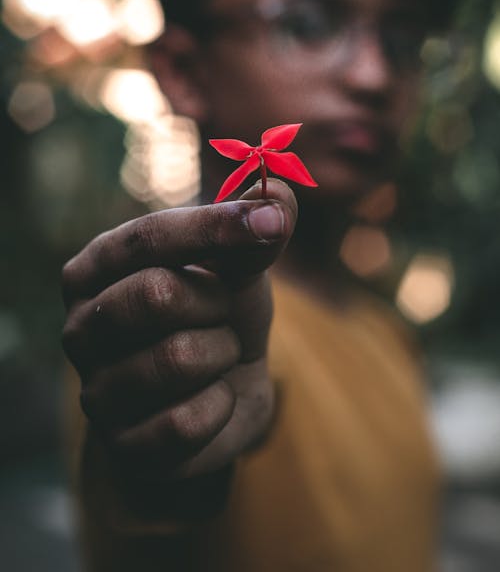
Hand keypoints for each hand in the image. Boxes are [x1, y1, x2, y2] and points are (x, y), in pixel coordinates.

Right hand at [62, 179, 296, 486]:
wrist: (217, 392)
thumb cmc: (217, 311)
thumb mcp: (238, 264)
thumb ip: (255, 229)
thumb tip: (279, 193)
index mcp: (96, 268)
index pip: (148, 237)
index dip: (215, 228)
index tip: (272, 223)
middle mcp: (81, 326)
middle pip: (157, 295)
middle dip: (216, 302)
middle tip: (222, 310)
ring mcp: (93, 390)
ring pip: (178, 359)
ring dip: (222, 353)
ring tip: (217, 353)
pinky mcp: (121, 445)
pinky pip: (187, 421)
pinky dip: (222, 404)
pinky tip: (214, 398)